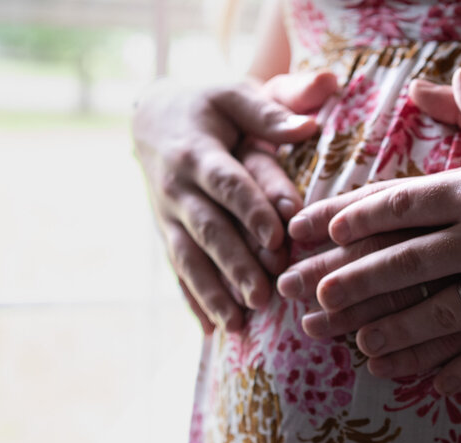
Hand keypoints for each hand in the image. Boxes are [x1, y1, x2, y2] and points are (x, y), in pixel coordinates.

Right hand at [133, 70, 337, 332]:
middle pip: (208, 230)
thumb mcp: (235, 95)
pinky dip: (193, 300)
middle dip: (235, 264)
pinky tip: (211, 330)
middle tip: (263, 295)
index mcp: (197, 151)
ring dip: (212, 292)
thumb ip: (272, 111)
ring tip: (237, 324)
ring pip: (188, 258)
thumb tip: (309, 126)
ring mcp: (168, 215)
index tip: (277, 238)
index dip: (251, 210)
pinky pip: (178, 271)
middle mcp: (177, 188)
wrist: (152, 118)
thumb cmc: (209, 106)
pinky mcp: (168, 234)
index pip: (227, 184)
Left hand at [282, 68, 460, 393]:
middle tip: (311, 299)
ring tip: (358, 349)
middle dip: (350, 282)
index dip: (350, 219)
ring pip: (440, 314)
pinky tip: (433, 386)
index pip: (398, 205)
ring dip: (393, 333)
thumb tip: (441, 81)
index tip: (314, 232)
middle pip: (403, 263)